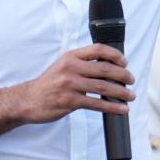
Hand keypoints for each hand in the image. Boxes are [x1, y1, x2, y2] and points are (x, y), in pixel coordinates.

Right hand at [17, 43, 134, 124]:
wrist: (28, 100)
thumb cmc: (49, 84)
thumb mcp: (63, 66)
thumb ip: (82, 63)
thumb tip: (108, 66)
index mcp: (71, 56)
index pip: (98, 49)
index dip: (115, 55)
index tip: (125, 62)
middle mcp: (71, 68)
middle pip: (105, 69)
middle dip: (123, 75)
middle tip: (131, 80)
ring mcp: (70, 84)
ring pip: (104, 87)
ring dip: (121, 92)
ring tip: (130, 96)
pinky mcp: (70, 101)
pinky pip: (97, 103)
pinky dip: (112, 107)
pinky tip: (121, 109)